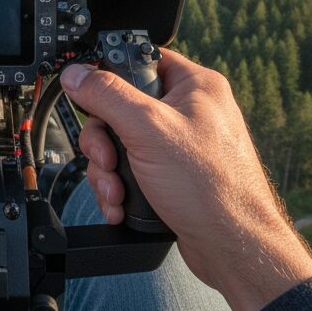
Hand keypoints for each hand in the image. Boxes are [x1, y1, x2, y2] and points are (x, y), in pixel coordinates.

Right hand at [61, 48, 311, 310]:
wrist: (233, 248)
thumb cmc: (212, 188)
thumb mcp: (148, 129)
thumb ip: (107, 96)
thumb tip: (78, 74)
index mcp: (194, 85)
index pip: (141, 62)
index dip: (112, 80)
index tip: (93, 100)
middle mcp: (189, 111)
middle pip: (122, 108)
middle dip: (105, 142)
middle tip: (108, 160)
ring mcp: (181, 146)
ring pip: (122, 144)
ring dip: (108, 171)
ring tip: (117, 192)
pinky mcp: (172, 176)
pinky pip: (133, 170)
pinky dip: (121, 188)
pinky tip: (123, 205)